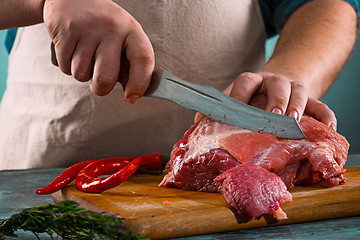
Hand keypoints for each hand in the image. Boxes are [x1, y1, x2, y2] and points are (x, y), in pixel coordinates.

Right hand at [43, 0, 154, 101]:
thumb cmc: (102, 25)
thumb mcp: (122, 36)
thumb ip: (129, 62)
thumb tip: (133, 93)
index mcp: (132, 29)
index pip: (143, 59)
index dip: (139, 83)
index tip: (132, 98)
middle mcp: (112, 28)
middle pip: (106, 76)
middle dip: (101, 89)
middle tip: (100, 85)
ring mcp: (87, 29)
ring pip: (82, 74)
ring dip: (81, 74)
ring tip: (84, 56)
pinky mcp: (66, 32)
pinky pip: (65, 67)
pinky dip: (67, 66)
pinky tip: (72, 50)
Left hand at [195, 72, 336, 129]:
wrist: (277, 87)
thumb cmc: (252, 99)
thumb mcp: (234, 100)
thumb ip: (217, 111)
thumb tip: (196, 126)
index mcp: (251, 81)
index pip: (245, 82)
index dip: (239, 96)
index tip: (234, 113)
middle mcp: (273, 81)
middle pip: (277, 84)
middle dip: (275, 100)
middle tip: (273, 117)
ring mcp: (293, 88)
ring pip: (299, 91)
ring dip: (298, 106)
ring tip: (294, 122)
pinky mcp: (311, 99)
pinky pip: (322, 105)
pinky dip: (326, 116)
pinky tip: (327, 128)